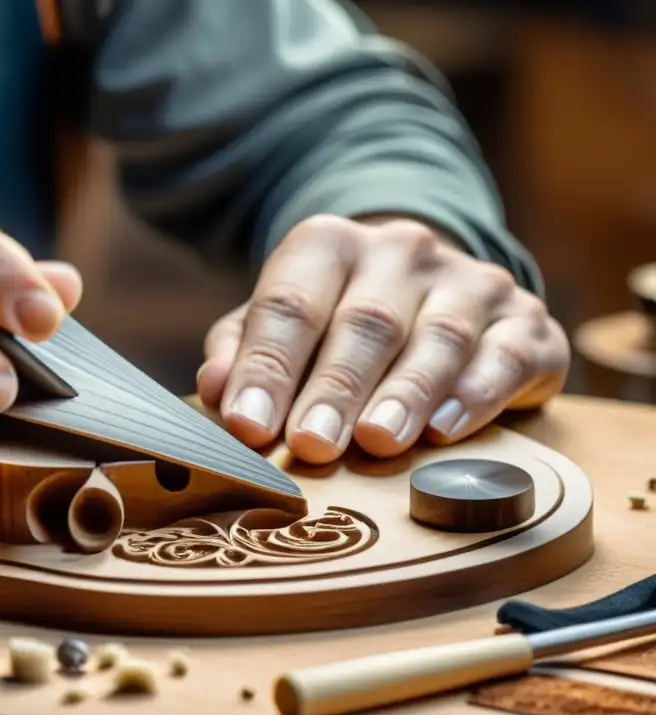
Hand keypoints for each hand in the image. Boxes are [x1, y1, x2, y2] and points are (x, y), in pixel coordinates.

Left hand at [198, 215, 568, 462]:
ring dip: (406, 394)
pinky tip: (449, 428)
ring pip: (438, 337)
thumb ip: (244, 351)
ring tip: (380, 443)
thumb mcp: (281, 325)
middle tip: (313, 445)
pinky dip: (478, 392)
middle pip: (364, 323)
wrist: (431, 288)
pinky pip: (507, 353)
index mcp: (329, 245)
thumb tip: (215, 388)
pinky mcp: (523, 320)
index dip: (267, 367)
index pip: (290, 304)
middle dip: (336, 389)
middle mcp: (402, 251)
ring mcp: (468, 282)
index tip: (249, 425)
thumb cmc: (335, 319)